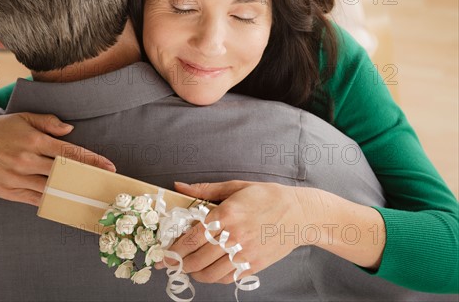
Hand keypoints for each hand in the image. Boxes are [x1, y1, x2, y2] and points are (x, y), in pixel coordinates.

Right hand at [0, 112, 115, 205]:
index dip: (92, 160)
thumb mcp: (23, 118)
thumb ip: (48, 122)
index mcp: (35, 141)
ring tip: (87, 196)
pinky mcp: (8, 191)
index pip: (70, 152)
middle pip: (65, 173)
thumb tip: (70, 130)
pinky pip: (34, 199)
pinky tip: (63, 201)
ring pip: (51, 188)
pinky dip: (50, 200)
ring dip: (70, 192)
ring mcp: (17, 178)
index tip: (109, 166)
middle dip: (86, 178)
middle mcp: (28, 160)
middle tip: (103, 184)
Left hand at [159, 181, 305, 283]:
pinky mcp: (254, 265)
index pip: (191, 238)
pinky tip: (210, 271)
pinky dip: (215, 278)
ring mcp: (245, 253)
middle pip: (197, 259)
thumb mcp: (235, 186)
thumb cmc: (267, 197)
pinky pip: (228, 278)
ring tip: (189, 268)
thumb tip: (178, 186)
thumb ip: (204, 190)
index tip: (164, 254)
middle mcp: (233, 236)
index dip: (174, 249)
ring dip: (195, 274)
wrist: (300, 214)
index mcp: (225, 214)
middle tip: (172, 263)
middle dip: (180, 263)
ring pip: (211, 273)